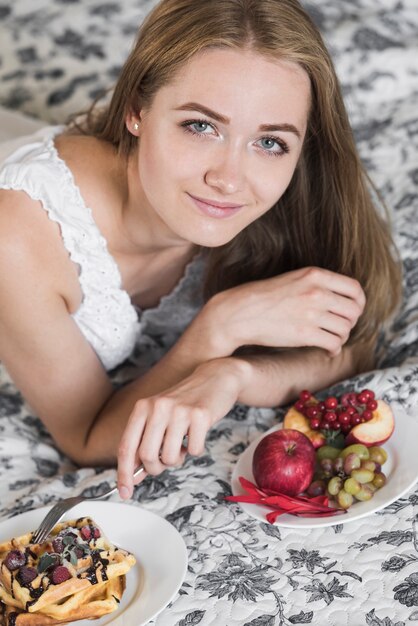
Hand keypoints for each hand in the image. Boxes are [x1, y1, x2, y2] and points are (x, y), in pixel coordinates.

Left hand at [117, 357, 249, 498]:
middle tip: (166, 461)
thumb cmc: (185, 402)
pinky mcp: (200, 415)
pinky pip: (193, 450)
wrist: (215, 378)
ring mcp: (179, 410)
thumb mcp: (159, 416)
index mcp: (143, 407)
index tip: (124, 491)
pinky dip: (195, 449)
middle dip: (156, 467)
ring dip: (177, 459)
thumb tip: (133, 476)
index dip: (124, 473)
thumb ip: (145, 442)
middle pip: (147, 456)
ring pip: (170, 456)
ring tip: (182, 445)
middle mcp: (158, 407)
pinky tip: (197, 434)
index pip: (126, 446)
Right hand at [209, 267, 365, 356]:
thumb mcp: (293, 279)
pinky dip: (333, 349)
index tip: (353, 310)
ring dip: (342, 336)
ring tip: (332, 339)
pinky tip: (327, 349)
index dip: (359, 302)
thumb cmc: (263, 297)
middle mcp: (317, 292)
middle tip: (341, 327)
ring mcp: (312, 313)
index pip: (354, 289)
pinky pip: (334, 343)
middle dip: (351, 322)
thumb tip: (341, 299)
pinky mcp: (305, 334)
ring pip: (345, 328)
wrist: (239, 313)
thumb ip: (318, 285)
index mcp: (315, 275)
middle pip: (354, 310)